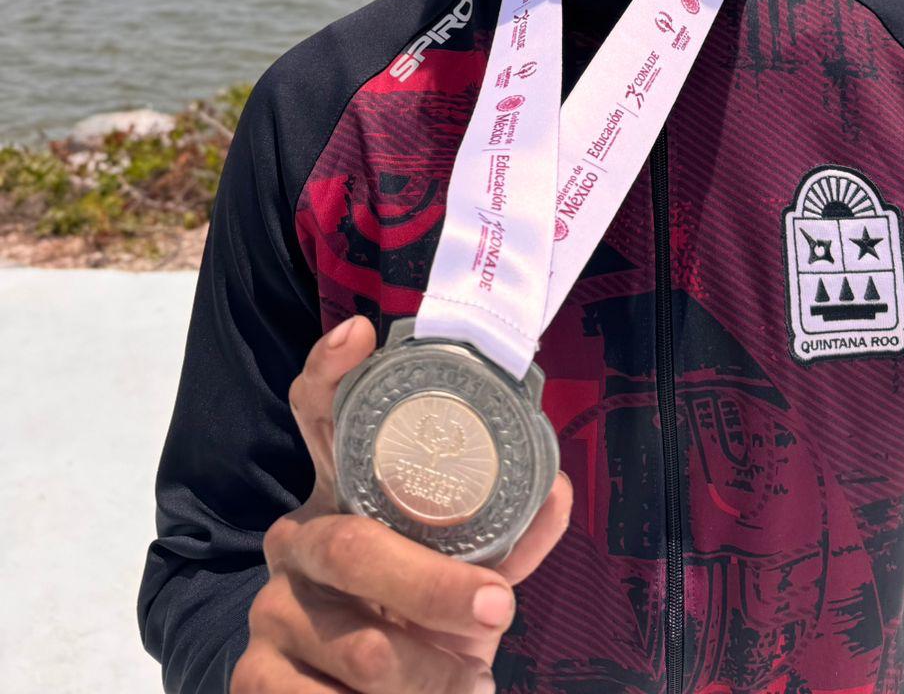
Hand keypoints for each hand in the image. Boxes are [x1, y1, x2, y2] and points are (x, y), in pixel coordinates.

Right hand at [231, 315, 572, 692]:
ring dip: (428, 670)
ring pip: (356, 642)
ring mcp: (272, 606)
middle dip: (430, 585)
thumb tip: (556, 491)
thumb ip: (510, 535)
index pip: (320, 416)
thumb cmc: (429, 617)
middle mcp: (299, 538)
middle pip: (351, 544)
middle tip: (494, 606)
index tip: (358, 334)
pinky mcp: (256, 678)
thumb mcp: (471, 572)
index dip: (331, 372)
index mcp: (344, 493)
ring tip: (463, 678)